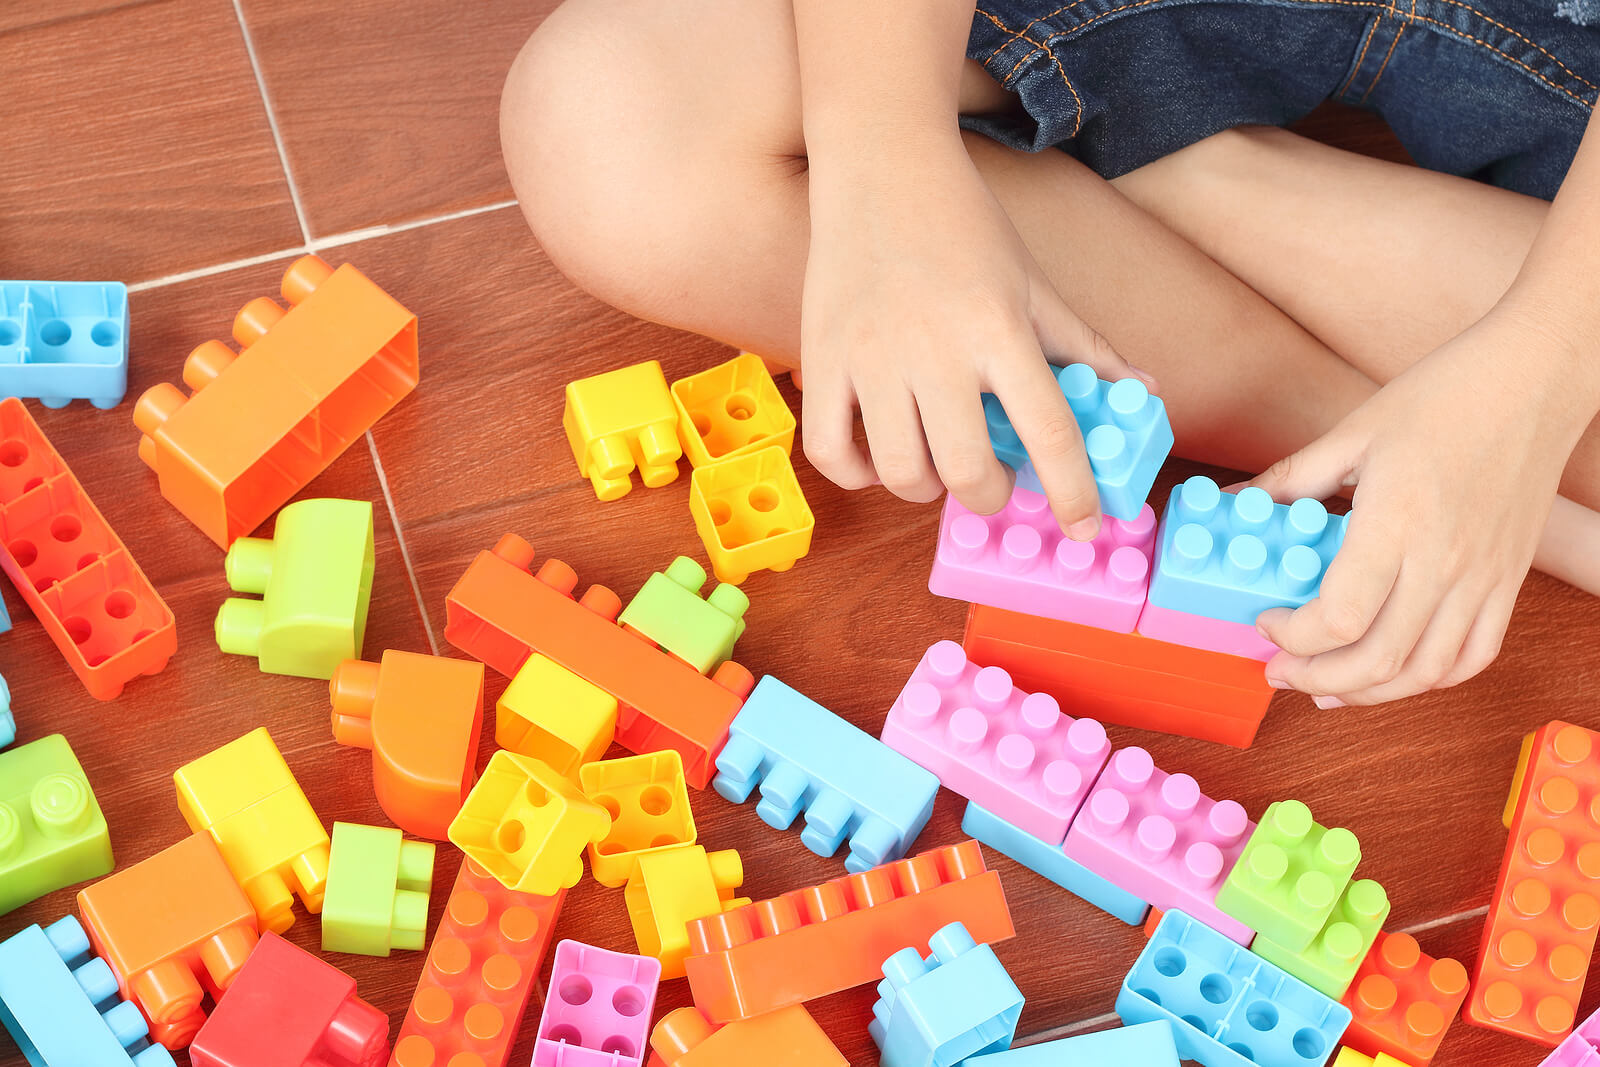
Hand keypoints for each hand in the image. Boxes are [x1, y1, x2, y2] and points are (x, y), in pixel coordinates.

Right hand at [799, 132, 1150, 536]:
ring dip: (927, 489)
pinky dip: (857, 474)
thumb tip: (1142, 393)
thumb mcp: (1034, 282)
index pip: (1050, 432)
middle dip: (991, 495)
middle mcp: (934, 350)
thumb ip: (1085, 346)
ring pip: (899, 472)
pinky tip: (879, 460)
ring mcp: (870, 358)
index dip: (1073, 492)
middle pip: (968, 471)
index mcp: (999, 330)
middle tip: (996, 481)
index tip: (1082, 526)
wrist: (880, 165)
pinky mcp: (821, 359)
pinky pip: (831, 451)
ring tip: (938, 465)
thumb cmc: (963, 225)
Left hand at [1248, 303, 1594, 705]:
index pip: (1338, 617)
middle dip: (1316, 677)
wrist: (1534, 380)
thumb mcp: (1351, 432)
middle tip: (1278, 671)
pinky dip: (1431, 678)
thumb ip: (1288, 480)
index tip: (1266, 620)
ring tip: (1326, 688)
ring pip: (1427, 671)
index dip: (1291, 634)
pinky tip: (1394, 673)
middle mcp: (1444, 561)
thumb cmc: (1443, 396)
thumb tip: (1230, 502)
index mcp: (1396, 523)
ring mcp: (1484, 577)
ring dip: (1370, 693)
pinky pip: (1474, 654)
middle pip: (1378, 659)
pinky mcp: (1510, 581)